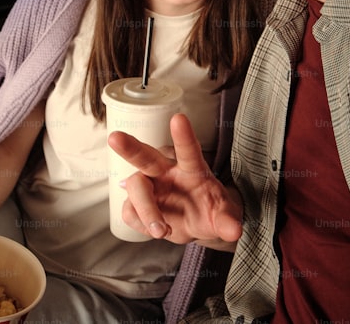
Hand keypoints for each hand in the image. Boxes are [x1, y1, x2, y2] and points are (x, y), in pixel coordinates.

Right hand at [108, 113, 242, 244]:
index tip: (178, 118)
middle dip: (130, 147)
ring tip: (161, 231)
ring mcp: (148, 187)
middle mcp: (165, 171)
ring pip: (135, 188)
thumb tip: (235, 231)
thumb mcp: (223, 216)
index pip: (188, 150)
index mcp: (191, 167)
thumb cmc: (209, 210)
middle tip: (115, 138)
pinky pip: (130, 212)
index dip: (183, 135)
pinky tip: (156, 229)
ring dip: (146, 209)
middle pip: (146, 156)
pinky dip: (141, 223)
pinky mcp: (135, 205)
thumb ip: (228, 221)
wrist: (196, 224)